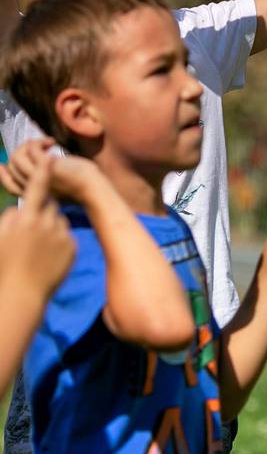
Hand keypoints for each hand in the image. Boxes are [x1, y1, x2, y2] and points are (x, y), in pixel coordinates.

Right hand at [0, 139, 105, 203]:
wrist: (94, 188)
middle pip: (12, 167)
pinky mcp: (46, 167)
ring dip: (29, 145)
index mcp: (33, 193)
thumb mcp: (58, 182)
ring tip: (46, 143)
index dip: (3, 175)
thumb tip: (37, 160)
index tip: (0, 165)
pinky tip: (52, 142)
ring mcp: (38, 178)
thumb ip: (44, 177)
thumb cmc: (80, 184)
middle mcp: (32, 187)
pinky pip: (31, 150)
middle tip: (37, 144)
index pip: (10, 185)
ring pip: (17, 158)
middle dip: (20, 151)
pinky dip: (38, 142)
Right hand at [0, 151, 74, 299]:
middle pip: (48, 206)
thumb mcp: (0, 238)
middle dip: (40, 212)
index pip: (37, 189)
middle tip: (29, 232)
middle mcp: (47, 224)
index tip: (50, 157)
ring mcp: (62, 235)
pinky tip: (46, 258)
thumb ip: (9, 218)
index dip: (43, 172)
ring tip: (36, 249)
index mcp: (25, 219)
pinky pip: (66, 236)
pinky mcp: (72, 247)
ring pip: (58, 221)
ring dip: (50, 228)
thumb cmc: (4, 266)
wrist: (22, 295)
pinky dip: (58, 242)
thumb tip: (20, 207)